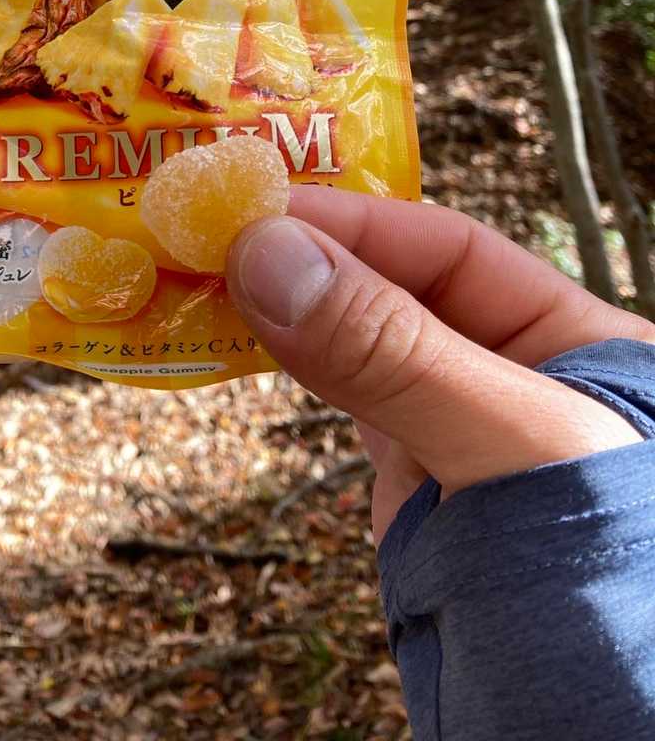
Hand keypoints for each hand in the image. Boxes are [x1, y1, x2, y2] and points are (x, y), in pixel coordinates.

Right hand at [226, 189, 654, 542]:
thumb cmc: (616, 603)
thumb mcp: (511, 456)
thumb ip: (394, 355)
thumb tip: (271, 254)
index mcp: (584, 347)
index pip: (455, 254)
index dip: (354, 227)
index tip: (255, 213)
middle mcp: (520, 380)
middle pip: (400, 291)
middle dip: (308, 261)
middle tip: (203, 236)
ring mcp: (464, 439)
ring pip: (363, 349)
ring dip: (287, 312)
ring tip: (201, 280)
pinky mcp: (421, 499)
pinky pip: (347, 413)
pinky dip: (291, 373)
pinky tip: (237, 344)